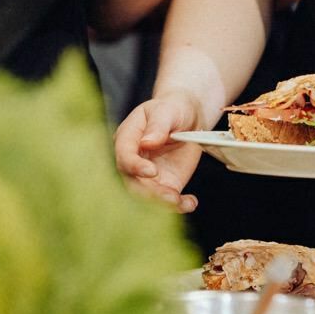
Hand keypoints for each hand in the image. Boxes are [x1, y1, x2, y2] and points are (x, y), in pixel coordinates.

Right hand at [113, 90, 205, 213]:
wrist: (188, 116)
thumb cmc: (173, 108)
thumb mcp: (167, 110)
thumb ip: (158, 126)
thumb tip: (147, 143)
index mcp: (127, 138)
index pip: (124, 156)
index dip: (134, 166)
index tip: (151, 171)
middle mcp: (133, 160)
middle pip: (132, 182)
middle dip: (149, 193)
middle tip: (169, 196)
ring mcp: (148, 175)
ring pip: (148, 196)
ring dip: (163, 203)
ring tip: (181, 201)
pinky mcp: (164, 184)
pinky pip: (167, 200)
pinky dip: (178, 205)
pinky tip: (190, 202)